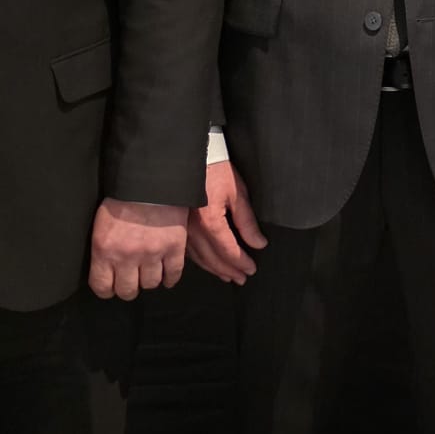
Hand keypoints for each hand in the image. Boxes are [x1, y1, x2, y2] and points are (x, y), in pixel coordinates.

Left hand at [87, 198, 187, 298]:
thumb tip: (106, 268)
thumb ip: (103, 248)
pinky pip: (173, 274)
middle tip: (131, 280)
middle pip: (127, 291)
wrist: (151, 180)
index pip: (102, 286)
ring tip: (149, 272)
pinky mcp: (174, 248)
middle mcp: (127, 256)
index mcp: (105, 250)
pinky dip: (170, 278)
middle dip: (128, 288)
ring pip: (150, 284)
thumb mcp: (102, 223)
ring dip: (149, 280)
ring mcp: (153, 254)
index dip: (107, 289)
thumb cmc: (123, 197)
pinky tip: (167, 275)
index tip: (111, 286)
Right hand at [187, 159, 268, 284]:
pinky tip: (207, 263)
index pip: (228, 250)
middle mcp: (192, 230)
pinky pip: (187, 249)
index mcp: (210, 222)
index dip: (241, 262)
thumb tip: (259, 244)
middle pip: (213, 258)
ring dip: (214, 268)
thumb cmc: (216, 169)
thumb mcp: (237, 193)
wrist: (189, 155)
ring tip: (228, 276)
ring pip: (198, 257)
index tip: (251, 269)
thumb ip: (247, 222)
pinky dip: (200, 259)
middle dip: (229, 270)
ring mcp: (181, 229)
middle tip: (242, 278)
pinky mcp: (176, 225)